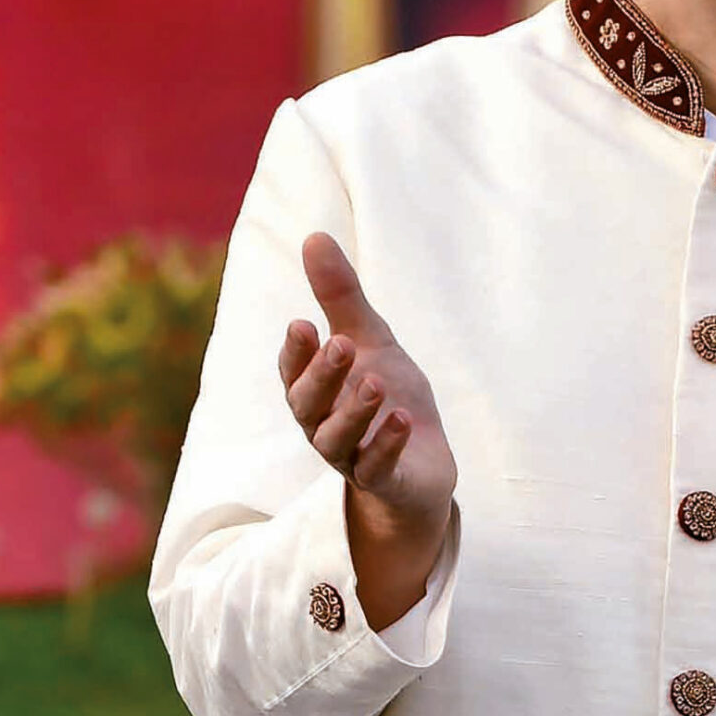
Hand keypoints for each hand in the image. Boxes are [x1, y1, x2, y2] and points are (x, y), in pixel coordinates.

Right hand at [276, 233, 456, 621]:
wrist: (423, 461)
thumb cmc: (387, 395)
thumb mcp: (371, 340)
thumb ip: (341, 297)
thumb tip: (313, 236)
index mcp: (316, 392)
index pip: (293, 372)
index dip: (296, 353)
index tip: (303, 324)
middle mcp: (323, 425)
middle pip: (308, 405)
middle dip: (321, 375)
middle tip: (340, 344)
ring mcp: (352, 456)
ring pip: (336, 439)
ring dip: (354, 411)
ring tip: (376, 382)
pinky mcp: (384, 480)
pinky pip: (377, 468)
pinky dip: (387, 444)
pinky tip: (401, 419)